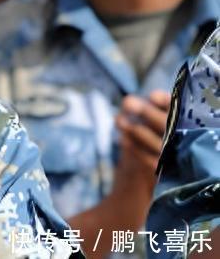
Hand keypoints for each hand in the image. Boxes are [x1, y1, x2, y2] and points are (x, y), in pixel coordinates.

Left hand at [68, 91, 170, 258]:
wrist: (129, 207)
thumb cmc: (136, 171)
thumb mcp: (142, 147)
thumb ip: (141, 127)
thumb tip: (128, 102)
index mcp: (180, 141)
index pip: (181, 119)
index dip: (169, 106)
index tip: (153, 95)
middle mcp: (182, 153)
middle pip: (171, 130)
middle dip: (149, 113)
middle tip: (128, 101)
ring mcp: (173, 168)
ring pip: (160, 145)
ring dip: (137, 130)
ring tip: (119, 119)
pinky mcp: (159, 182)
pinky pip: (149, 163)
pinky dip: (134, 148)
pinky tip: (121, 139)